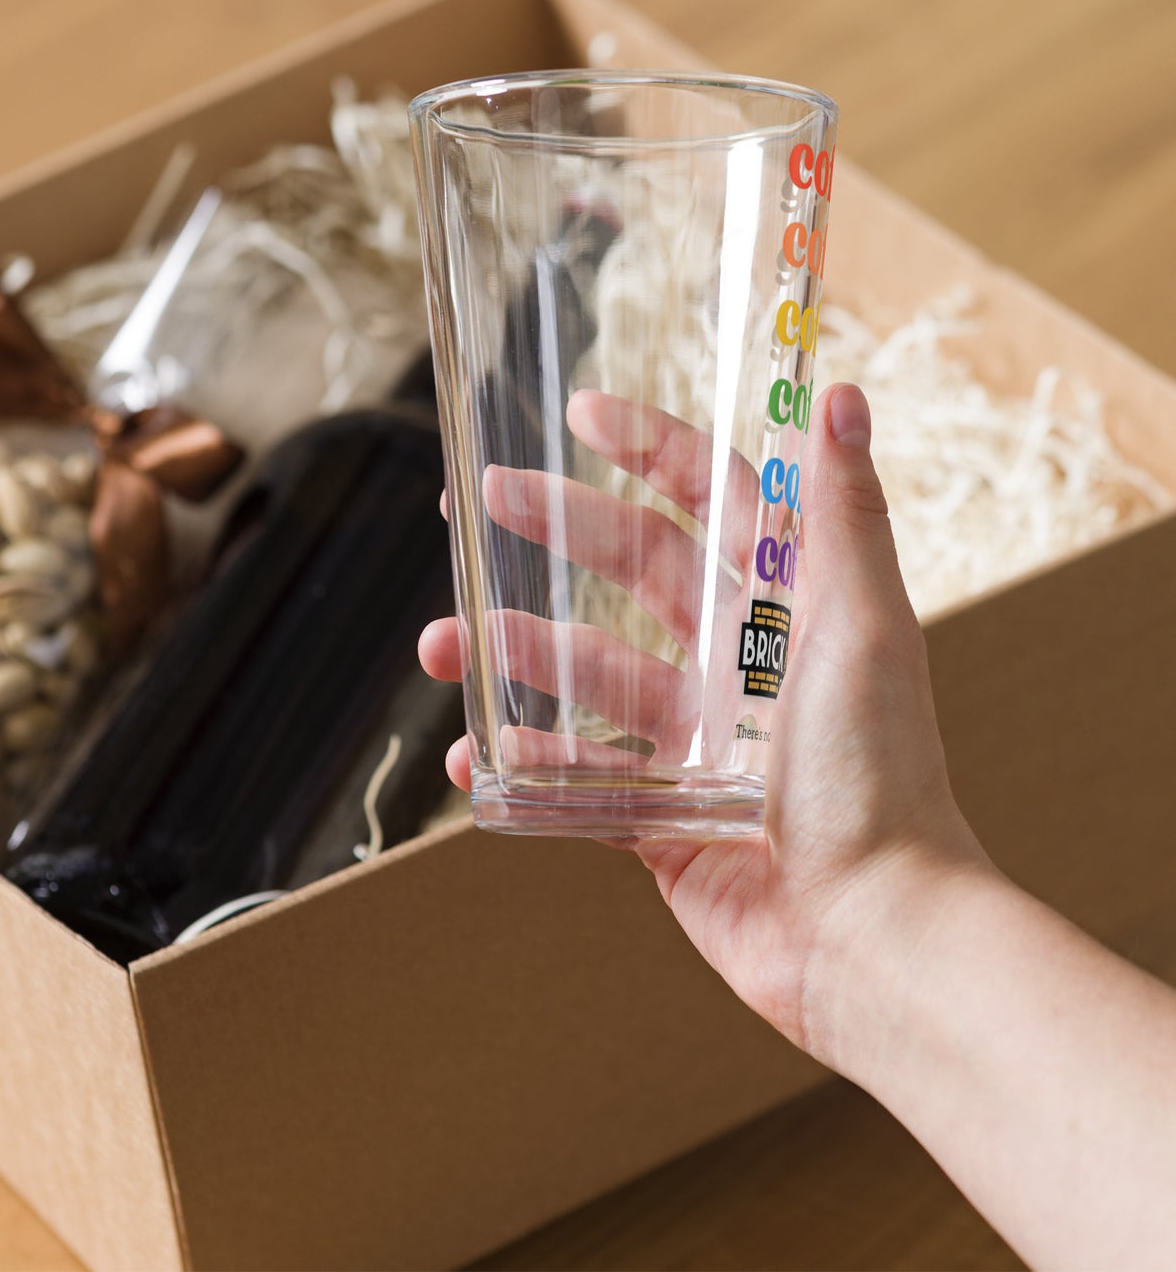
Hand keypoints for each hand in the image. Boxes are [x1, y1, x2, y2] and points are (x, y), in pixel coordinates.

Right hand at [419, 382, 988, 1060]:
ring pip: (584, 675)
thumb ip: (844, 514)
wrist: (869, 932)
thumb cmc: (880, 775)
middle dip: (553, 529)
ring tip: (445, 643)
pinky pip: (574, 778)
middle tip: (475, 500)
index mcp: (784, 609)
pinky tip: (474, 758)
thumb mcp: (866, 627)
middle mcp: (734, 665)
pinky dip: (523, 765)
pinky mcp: (659, 815)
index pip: (708, 503)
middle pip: (628, 573)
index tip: (581, 414)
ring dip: (514, 653)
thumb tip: (838, 393)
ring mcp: (691, 741)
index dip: (648, 451)